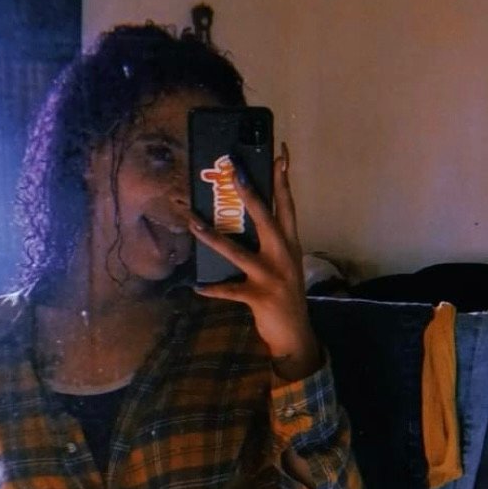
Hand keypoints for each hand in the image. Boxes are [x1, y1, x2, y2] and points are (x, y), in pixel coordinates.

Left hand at [189, 143, 322, 381]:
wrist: (296, 335)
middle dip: (250, 194)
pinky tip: (197, 286)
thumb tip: (238, 221)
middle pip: (265, 218)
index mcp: (290, 244)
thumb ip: (270, 243)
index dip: (283, 179)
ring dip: (212, 237)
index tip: (280, 153)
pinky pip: (230, 290)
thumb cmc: (286, 295)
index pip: (287, 205)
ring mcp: (272, 276)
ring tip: (192, 223)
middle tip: (235, 171)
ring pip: (237, 252)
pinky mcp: (259, 297)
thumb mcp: (284, 264)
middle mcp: (283, 255)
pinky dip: (213, 289)